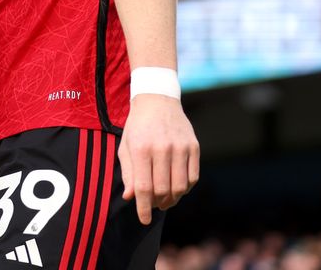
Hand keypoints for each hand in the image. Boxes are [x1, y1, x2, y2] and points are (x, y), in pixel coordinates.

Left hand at [119, 95, 199, 224]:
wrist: (157, 101)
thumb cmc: (138, 127)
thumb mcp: (126, 147)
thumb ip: (128, 173)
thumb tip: (131, 197)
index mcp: (141, 148)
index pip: (144, 187)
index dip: (143, 208)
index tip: (144, 219)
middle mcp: (162, 148)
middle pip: (163, 190)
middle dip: (157, 203)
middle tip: (153, 206)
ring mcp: (180, 147)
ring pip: (180, 187)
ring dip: (172, 199)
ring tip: (165, 200)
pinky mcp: (194, 146)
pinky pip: (193, 177)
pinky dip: (185, 188)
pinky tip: (177, 188)